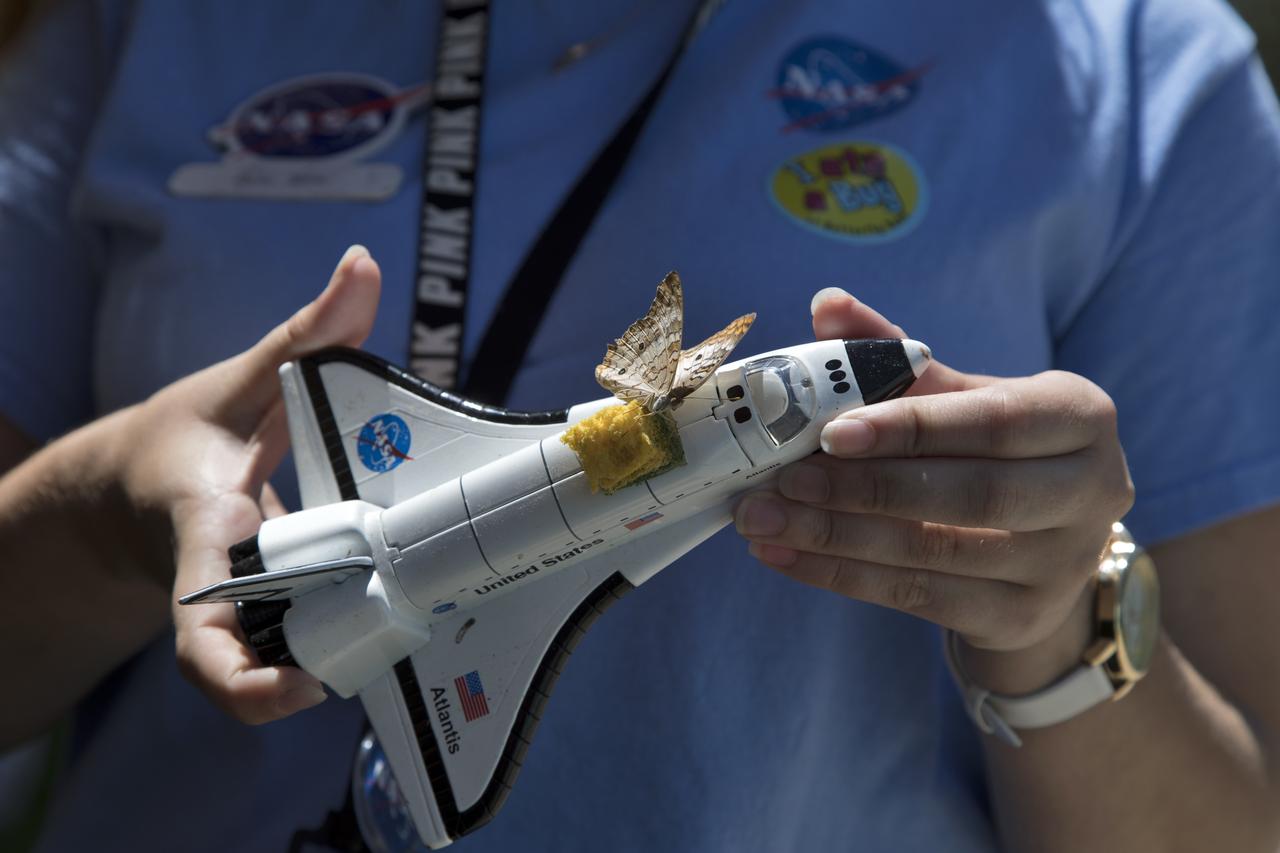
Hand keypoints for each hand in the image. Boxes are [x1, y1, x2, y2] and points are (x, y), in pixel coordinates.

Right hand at [122, 246, 381, 722]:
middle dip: (316, 673)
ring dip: (337, 661)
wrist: (138, 488)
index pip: (205, 635)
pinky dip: (340, 642)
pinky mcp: (262, 624)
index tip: (307, 688)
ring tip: (410, 631)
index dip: (247, 680)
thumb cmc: (186, 440)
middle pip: (252, 671)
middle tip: (397, 642)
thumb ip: (305, 334)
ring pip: (280, 669)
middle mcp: (219, 597)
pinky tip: (399, 617)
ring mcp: (241, 620)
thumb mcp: (239, 383)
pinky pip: (298, 649)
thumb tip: (364, 263)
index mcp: (205, 543)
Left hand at [735, 288, 1134, 692]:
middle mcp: (1091, 491)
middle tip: (781, 483)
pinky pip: (918, 598)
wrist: (1044, 543)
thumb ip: (896, 355)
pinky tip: (784, 556)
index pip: (992, 421)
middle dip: (863, 489)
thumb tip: (828, 306)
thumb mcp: (960, 396)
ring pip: (935, 554)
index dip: (910, 426)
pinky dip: (841, 575)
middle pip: (968, 494)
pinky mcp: (1021, 617)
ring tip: (763, 521)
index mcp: (1081, 417)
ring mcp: (1063, 564)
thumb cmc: (992, 449)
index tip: (829, 432)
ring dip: (836, 538)